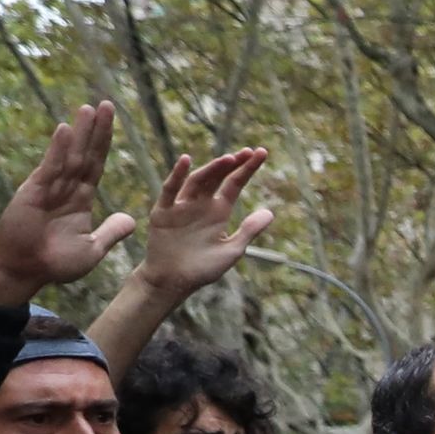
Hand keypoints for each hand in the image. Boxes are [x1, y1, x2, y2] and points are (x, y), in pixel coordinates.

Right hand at [0, 102, 135, 306]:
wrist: (26, 271)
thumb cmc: (55, 263)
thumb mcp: (93, 248)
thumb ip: (111, 231)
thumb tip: (132, 218)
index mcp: (81, 198)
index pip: (96, 165)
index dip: (105, 143)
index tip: (114, 122)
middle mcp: (65, 188)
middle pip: (85, 153)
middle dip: (97, 130)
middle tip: (107, 104)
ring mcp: (49, 187)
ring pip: (69, 155)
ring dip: (80, 132)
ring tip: (89, 108)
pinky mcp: (34, 192)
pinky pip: (50, 168)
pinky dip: (58, 150)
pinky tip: (66, 130)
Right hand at [133, 145, 274, 299]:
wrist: (174, 282)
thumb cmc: (203, 268)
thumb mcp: (232, 250)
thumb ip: (249, 231)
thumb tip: (271, 212)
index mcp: (219, 211)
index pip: (235, 184)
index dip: (247, 169)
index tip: (261, 152)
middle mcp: (201, 204)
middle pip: (217, 178)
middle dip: (231, 164)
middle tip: (248, 152)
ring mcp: (182, 206)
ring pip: (197, 181)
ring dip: (212, 169)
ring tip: (228, 159)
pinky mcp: (163, 212)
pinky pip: (170, 190)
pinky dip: (177, 175)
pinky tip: (186, 161)